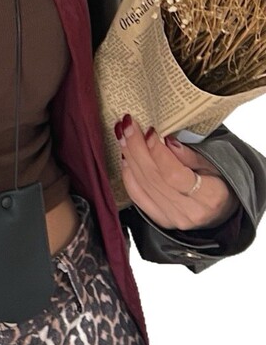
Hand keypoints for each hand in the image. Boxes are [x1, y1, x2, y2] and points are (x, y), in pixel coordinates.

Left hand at [115, 113, 239, 229]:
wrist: (220, 211)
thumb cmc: (222, 184)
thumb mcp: (216, 164)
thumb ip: (190, 155)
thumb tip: (166, 142)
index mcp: (209, 196)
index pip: (173, 174)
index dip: (157, 152)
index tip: (150, 131)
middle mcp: (187, 211)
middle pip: (153, 178)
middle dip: (136, 148)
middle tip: (128, 125)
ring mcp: (170, 217)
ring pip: (142, 185)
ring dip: (129, 157)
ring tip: (124, 136)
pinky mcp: (158, 219)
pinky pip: (137, 196)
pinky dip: (129, 175)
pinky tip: (125, 158)